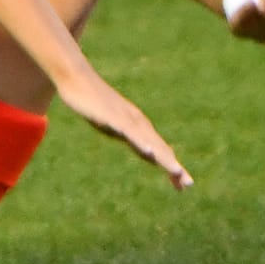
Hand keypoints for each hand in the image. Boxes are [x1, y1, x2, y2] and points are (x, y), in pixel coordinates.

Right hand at [56, 71, 192, 190]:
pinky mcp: (112, 116)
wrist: (76, 76)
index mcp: (137, 126)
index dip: (170, 167)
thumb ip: (129, 137)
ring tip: (177, 171)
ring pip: (148, 141)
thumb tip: (142, 151)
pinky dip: (140, 142)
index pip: (158, 149)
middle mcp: (136, 122)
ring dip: (163, 157)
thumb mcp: (113, 125)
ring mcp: (125, 118)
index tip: (182, 186)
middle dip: (173, 167)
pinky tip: (149, 151)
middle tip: (188, 185)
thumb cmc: (93, 101)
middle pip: (158, 147)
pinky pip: (129, 131)